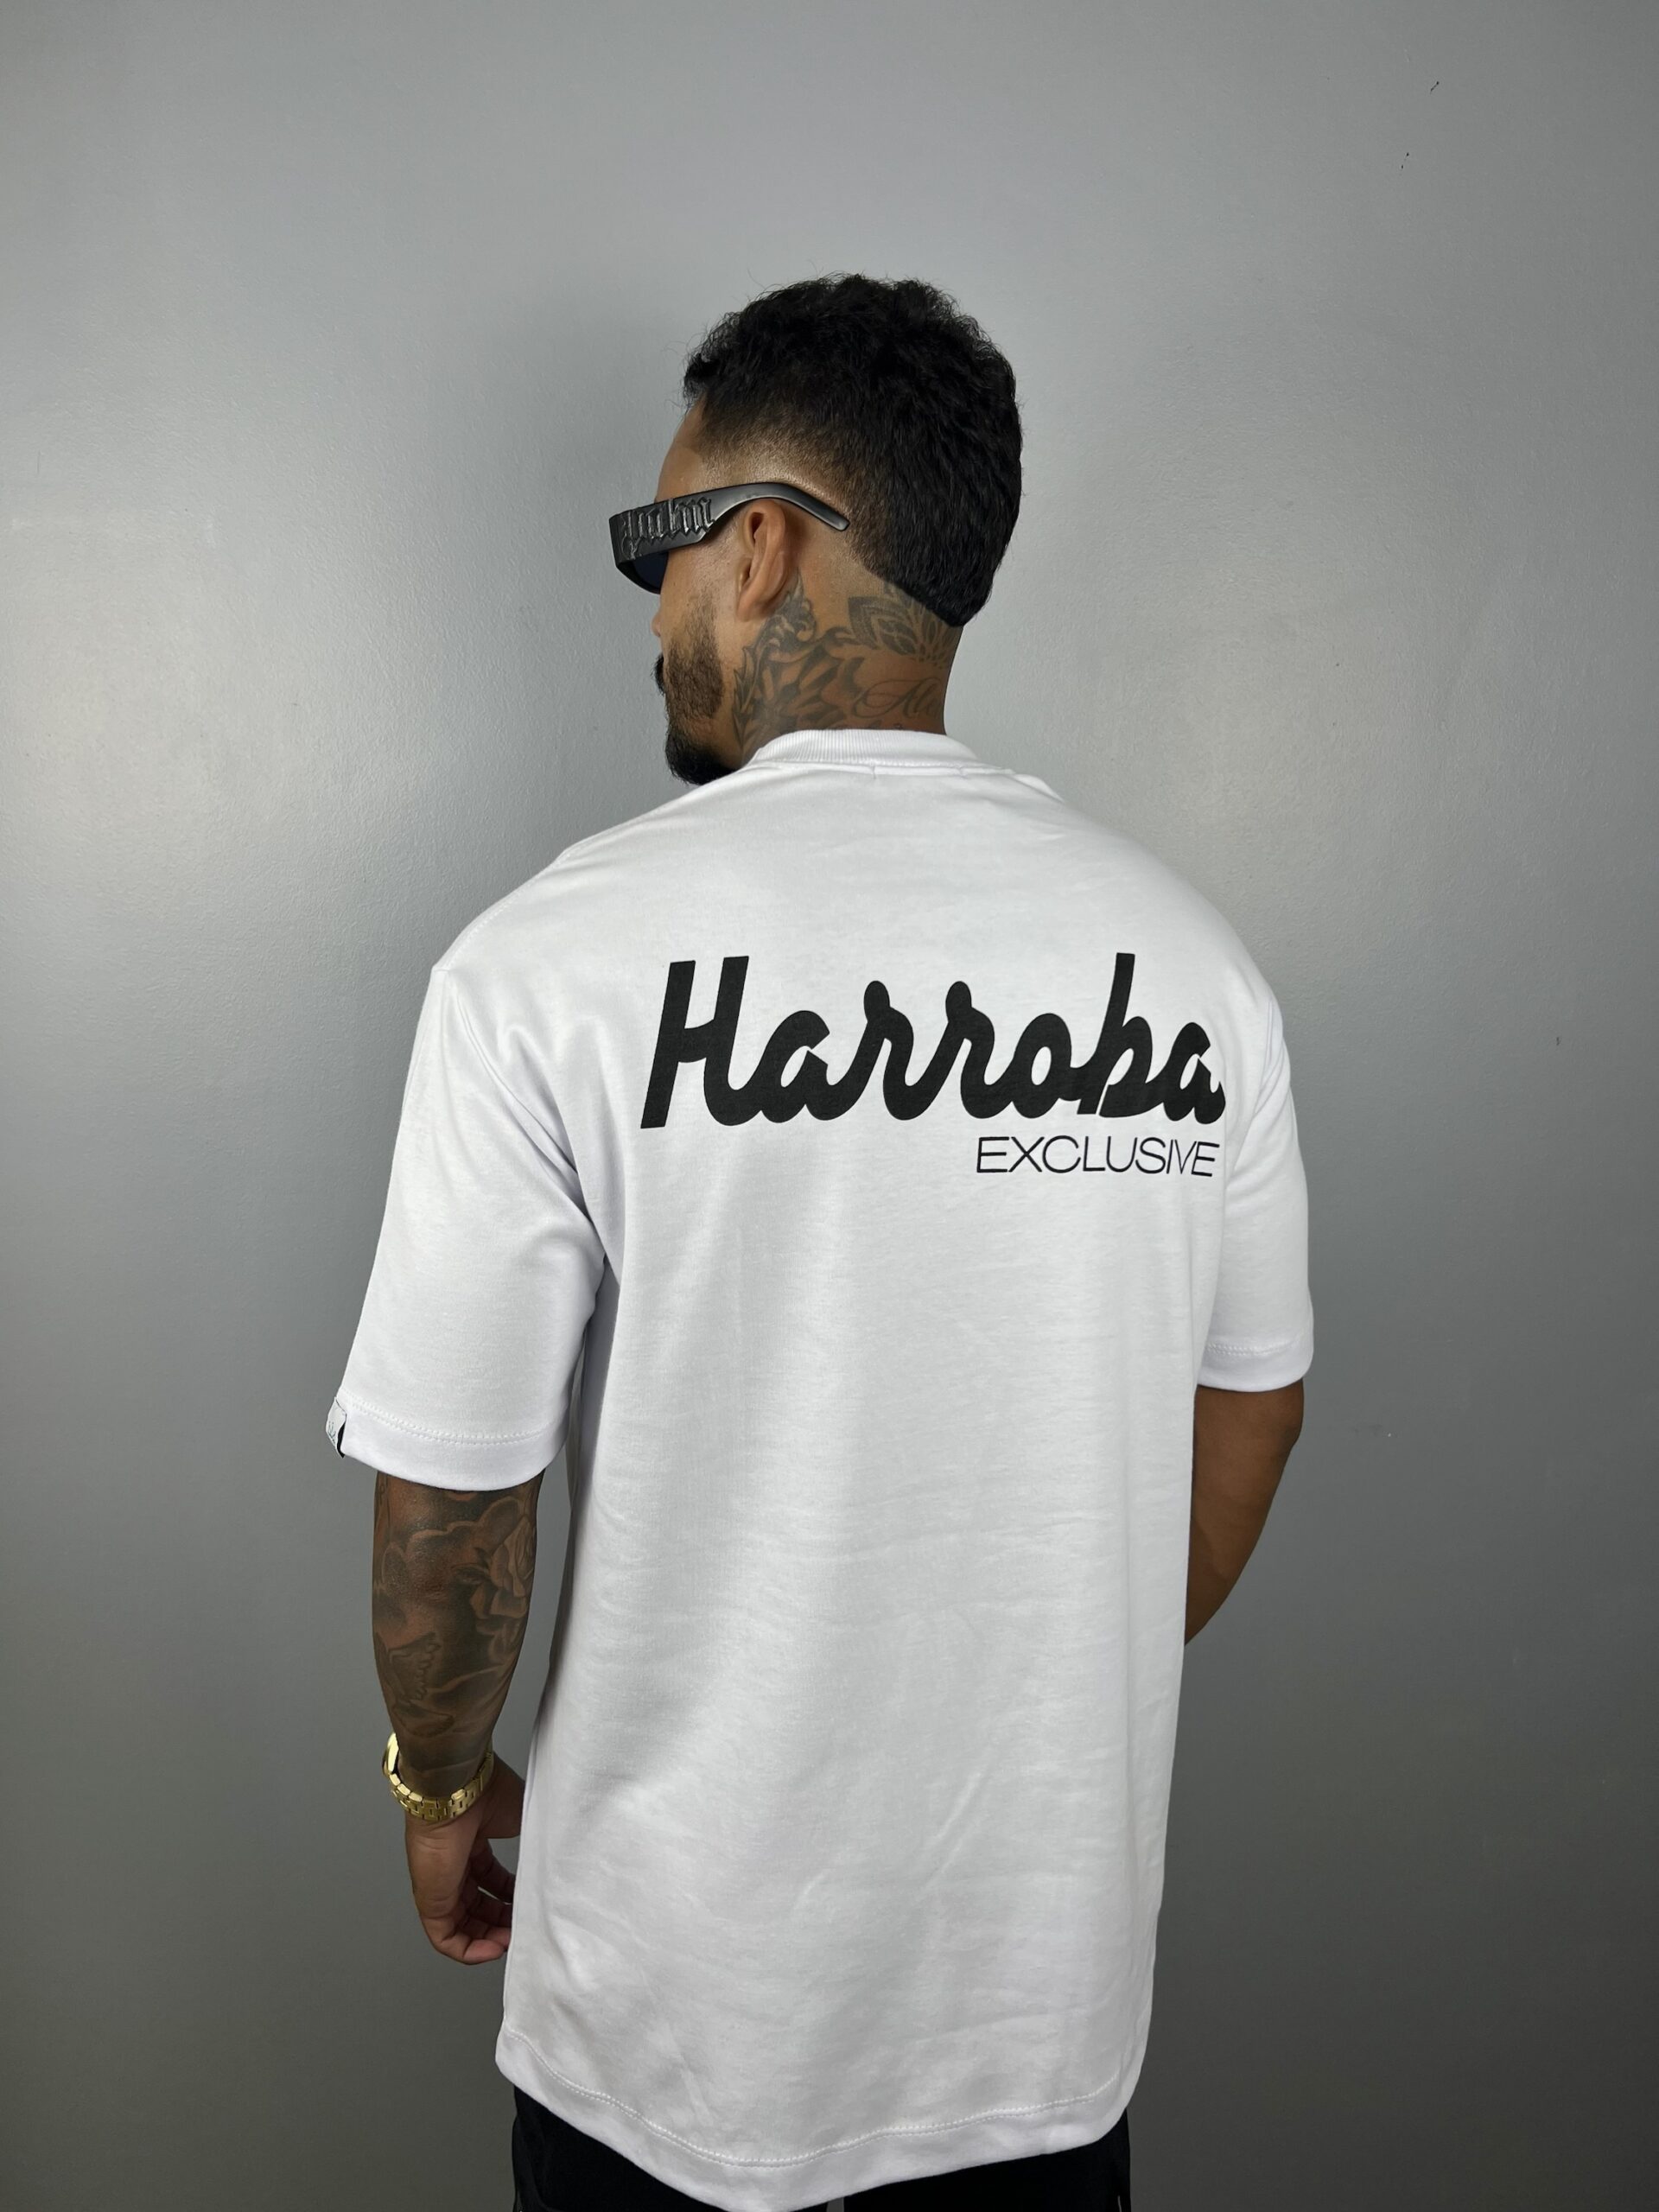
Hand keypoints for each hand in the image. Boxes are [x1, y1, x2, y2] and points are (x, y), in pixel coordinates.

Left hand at [402, 1754, 523, 1963]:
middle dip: (504, 1921)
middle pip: (478, 1906)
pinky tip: (494, 1950)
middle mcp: (454, 1866)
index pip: (492, 1881)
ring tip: (513, 1941)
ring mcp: (440, 1885)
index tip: (531, 1904)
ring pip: (463, 1926)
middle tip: (525, 1926)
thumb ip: (535, 1846)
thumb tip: (553, 1866)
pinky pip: (446, 1938)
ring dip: (489, 1940)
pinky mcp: (429, 1901)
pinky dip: (469, 1951)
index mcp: (474, 1844)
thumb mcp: (523, 1820)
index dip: (513, 1897)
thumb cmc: (487, 1794)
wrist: (458, 1789)